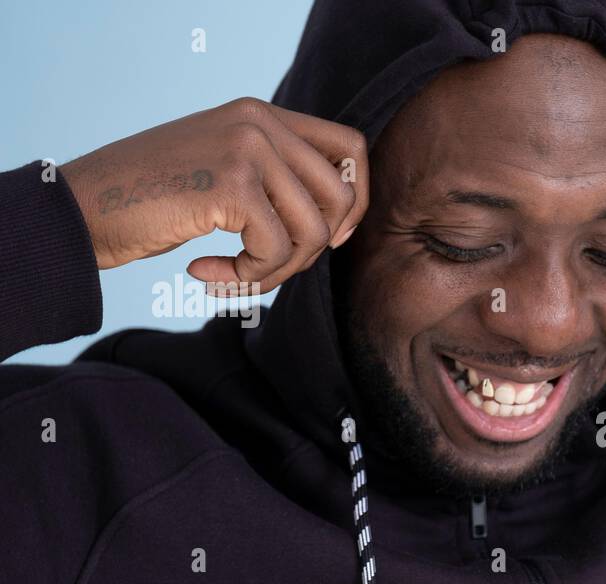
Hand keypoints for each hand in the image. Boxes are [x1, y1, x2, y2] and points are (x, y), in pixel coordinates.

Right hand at [61, 97, 368, 293]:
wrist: (81, 208)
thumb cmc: (151, 201)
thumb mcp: (224, 170)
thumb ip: (276, 178)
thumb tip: (341, 223)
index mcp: (262, 115)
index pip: (351, 149)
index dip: (355, 201)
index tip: (333, 237)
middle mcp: (259, 122)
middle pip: (341, 197)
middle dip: (313, 249)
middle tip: (269, 267)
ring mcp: (246, 149)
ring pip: (312, 231)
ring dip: (277, 271)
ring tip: (235, 276)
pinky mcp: (231, 185)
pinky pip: (275, 251)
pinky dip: (246, 277)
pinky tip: (204, 273)